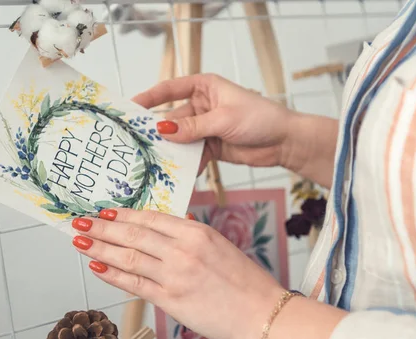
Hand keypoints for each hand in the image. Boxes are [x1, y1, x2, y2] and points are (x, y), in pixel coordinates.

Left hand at [71, 209, 283, 338]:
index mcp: (196, 232)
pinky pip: (134, 284)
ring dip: (99, 249)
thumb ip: (192, 234)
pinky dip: (112, 275)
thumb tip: (170, 223)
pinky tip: (96, 268)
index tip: (104, 212)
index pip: (150, 218)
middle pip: (132, 235)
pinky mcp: (171, 300)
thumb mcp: (220, 246)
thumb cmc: (246, 283)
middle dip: (102, 228)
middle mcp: (182, 250)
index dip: (122, 215)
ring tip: (79, 241)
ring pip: (128, 257)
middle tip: (79, 222)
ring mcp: (175, 275)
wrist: (263, 315)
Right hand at [132, 74, 297, 174]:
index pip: (170, 89)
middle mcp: (202, 105)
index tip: (130, 107)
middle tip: (137, 142)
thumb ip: (193, 126)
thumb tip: (163, 129)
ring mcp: (206, 127)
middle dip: (158, 131)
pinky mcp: (211, 146)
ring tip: (155, 162)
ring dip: (172, 151)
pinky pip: (192, 154)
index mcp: (205, 87)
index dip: (149, 97)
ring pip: (181, 139)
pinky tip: (179, 174)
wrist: (284, 142)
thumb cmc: (260, 118)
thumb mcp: (223, 120)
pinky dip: (187, 164)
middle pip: (172, 117)